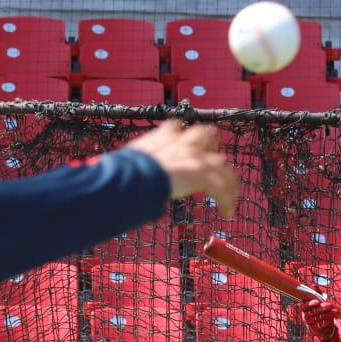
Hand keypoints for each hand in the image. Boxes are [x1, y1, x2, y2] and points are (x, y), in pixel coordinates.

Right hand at [122, 119, 239, 217]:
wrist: (135, 176)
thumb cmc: (123, 173)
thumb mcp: (126, 167)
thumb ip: (129, 169)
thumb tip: (107, 181)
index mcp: (161, 138)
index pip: (175, 128)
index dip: (183, 135)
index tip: (184, 142)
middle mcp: (181, 143)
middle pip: (206, 134)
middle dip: (212, 144)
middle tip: (215, 160)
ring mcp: (194, 157)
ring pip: (222, 164)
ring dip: (228, 179)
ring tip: (232, 194)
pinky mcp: (202, 173)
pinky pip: (221, 188)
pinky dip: (227, 201)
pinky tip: (228, 213)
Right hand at [296, 298, 340, 341]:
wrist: (321, 327)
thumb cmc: (320, 313)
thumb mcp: (318, 307)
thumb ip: (319, 303)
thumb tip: (326, 299)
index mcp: (305, 310)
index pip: (304, 306)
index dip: (310, 303)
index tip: (317, 302)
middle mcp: (305, 317)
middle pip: (313, 311)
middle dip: (322, 308)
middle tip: (330, 305)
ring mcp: (310, 324)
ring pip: (319, 317)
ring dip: (328, 314)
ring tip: (335, 311)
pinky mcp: (315, 329)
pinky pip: (322, 324)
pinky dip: (329, 320)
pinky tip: (333, 317)